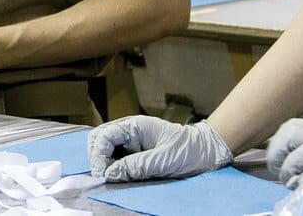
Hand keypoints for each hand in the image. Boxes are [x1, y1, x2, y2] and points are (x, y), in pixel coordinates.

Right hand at [88, 116, 232, 181]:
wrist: (205, 152)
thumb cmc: (188, 151)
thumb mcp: (163, 160)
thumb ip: (136, 165)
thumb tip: (110, 174)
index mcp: (136, 126)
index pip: (105, 136)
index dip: (98, 155)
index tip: (102, 175)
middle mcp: (130, 131)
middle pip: (99, 139)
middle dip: (97, 157)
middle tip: (104, 177)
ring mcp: (131, 142)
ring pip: (105, 149)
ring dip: (104, 163)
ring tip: (112, 178)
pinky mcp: (134, 153)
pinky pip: (116, 158)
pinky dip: (112, 168)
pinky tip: (119, 176)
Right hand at [266, 118, 302, 186]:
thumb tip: (293, 180)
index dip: (290, 168)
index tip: (288, 181)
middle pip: (294, 131)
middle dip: (279, 152)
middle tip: (276, 169)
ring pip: (293, 125)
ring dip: (279, 143)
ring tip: (278, 160)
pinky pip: (297, 125)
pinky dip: (285, 138)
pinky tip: (285, 152)